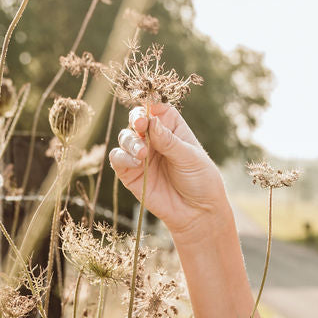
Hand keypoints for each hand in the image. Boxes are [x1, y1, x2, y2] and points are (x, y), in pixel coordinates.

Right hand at [110, 102, 230, 240]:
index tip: (149, 109)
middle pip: (137, 119)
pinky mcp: (130, 173)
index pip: (156, 108)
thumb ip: (169, 140)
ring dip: (131, 141)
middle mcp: (154, 138)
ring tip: (143, 153)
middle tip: (141, 126)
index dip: (150, 105)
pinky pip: (117, 159)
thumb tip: (152, 121)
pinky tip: (136, 163)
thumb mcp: (189, 157)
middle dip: (136, 120)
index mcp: (171, 128)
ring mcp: (141, 155)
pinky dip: (122, 158)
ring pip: (125, 137)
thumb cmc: (200, 180)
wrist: (197, 212)